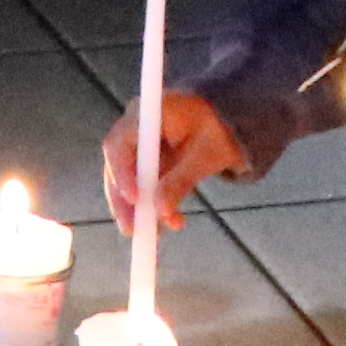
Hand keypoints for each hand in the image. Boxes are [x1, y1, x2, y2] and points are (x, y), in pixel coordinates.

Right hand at [94, 88, 258, 232]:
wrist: (228, 120)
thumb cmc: (219, 129)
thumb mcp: (206, 156)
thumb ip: (182, 180)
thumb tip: (161, 210)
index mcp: (149, 112)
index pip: (120, 143)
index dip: (121, 173)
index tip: (134, 199)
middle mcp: (135, 124)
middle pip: (116, 165)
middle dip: (124, 200)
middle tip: (133, 230)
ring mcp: (137, 142)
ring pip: (124, 179)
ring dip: (136, 208)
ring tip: (154, 234)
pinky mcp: (143, 159)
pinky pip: (138, 183)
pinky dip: (149, 204)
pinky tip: (166, 222)